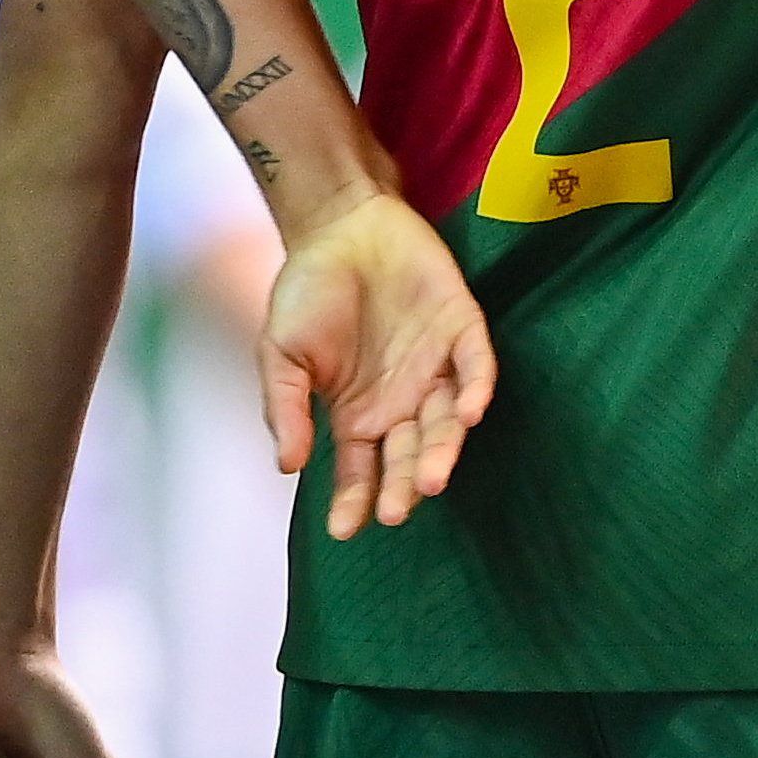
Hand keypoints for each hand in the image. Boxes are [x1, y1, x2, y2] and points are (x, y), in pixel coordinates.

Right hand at [260, 190, 499, 539]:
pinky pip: (476, 366)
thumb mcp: (281, 355)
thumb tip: (289, 467)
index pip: (361, 470)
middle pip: (408, 454)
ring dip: (442, 449)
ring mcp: (435, 368)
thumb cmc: (308, 292)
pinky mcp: (462, 329)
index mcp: (357, 415)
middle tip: (398, 509)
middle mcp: (401, 401)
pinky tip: (470, 413)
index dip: (355, 500)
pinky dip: (476, 388)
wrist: (340, 226)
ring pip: (446, 421)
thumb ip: (286, 408)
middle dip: (404, 484)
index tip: (347, 530)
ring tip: (431, 478)